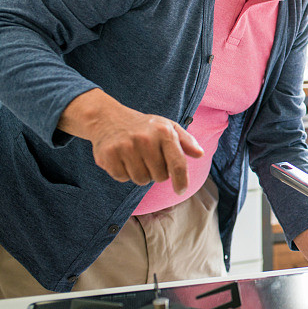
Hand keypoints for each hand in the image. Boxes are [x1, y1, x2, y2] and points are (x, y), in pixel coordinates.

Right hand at [58, 89, 203, 193]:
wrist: (106, 118)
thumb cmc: (144, 126)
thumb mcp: (167, 127)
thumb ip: (186, 141)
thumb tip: (200, 154)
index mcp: (164, 132)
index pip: (178, 164)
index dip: (181, 181)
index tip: (181, 191)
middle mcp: (146, 139)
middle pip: (159, 177)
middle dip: (157, 172)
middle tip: (149, 158)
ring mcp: (126, 147)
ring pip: (141, 180)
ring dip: (140, 174)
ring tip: (135, 157)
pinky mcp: (108, 155)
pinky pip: (123, 178)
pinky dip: (123, 173)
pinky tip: (122, 158)